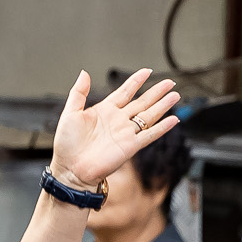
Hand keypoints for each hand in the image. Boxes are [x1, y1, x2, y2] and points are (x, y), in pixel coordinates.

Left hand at [49, 69, 181, 192]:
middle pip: (142, 102)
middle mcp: (117, 121)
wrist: (70, 169)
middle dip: (156, 92)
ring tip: (175, 96)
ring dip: (162, 106)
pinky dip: (162, 128)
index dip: (136, 81)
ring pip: (149, 116)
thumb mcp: (70, 113)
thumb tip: (84, 73)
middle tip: (169, 83)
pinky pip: (150, 135)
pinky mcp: (130, 146)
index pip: (125, 91)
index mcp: (104, 110)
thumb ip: (78, 92)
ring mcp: (125, 133)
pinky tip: (173, 120)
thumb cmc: (67, 145)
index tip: (147, 71)